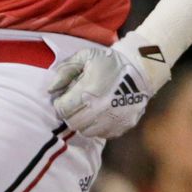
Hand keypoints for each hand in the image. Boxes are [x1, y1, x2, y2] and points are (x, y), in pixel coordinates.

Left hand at [47, 30, 170, 139]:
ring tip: (86, 110)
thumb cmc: (109, 61)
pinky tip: (99, 115)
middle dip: (69, 114)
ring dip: (82, 122)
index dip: (60, 104)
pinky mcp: (122, 126)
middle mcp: (100, 110)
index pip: (62, 110)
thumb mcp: (85, 57)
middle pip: (73, 123)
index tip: (64, 97)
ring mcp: (112, 120)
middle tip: (74, 105)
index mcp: (88, 92)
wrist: (141, 69)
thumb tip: (50, 89)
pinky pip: (102, 134)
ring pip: (86, 132)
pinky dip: (97, 127)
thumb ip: (64, 71)